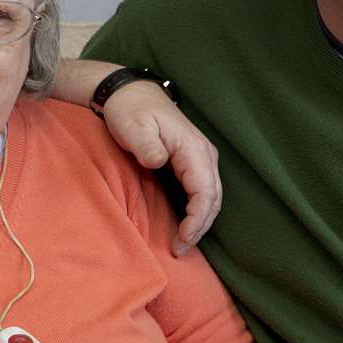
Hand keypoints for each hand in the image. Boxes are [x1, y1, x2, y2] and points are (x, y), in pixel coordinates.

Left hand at [99, 81, 220, 252]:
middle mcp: (203, 154)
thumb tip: (159, 162)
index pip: (205, 192)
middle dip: (200, 227)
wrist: (129, 93)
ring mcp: (199, 158)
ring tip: (182, 243)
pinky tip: (184, 225)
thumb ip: (147, 146)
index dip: (197, 220)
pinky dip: (196, 211)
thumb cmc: (130, 110)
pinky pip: (201, 191)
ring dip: (200, 221)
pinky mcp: (191, 161)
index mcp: (193, 148)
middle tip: (179, 250)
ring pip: (210, 197)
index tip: (182, 240)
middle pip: (213, 199)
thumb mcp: (134, 126)